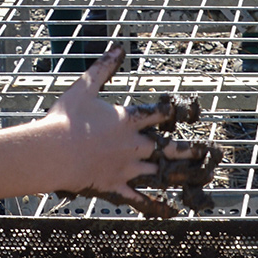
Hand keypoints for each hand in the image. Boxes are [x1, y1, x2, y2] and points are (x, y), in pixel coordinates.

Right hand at [33, 46, 209, 205]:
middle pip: (168, 147)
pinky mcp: (114, 187)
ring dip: (180, 175)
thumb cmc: (65, 118)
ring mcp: (125, 168)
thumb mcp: (84, 87)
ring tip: (198, 178)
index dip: (176, 112)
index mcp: (127, 120)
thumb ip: (103, 68)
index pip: (160, 114)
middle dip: (189, 150)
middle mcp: (132, 145)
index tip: (191, 114)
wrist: (51, 152)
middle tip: (206, 152)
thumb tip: (119, 47)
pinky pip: (139, 199)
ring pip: (159, 173)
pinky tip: (171, 211)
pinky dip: (156, 206)